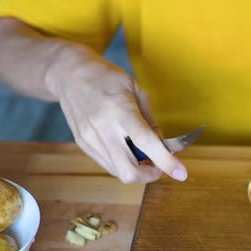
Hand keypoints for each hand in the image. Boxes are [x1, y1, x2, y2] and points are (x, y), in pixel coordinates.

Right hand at [44, 49, 187, 183]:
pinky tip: (126, 149)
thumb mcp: (135, 90)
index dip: (166, 161)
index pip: (146, 142)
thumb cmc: (107, 78)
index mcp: (120, 110)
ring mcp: (90, 139)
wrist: (69, 74)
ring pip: (118, 172)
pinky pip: (107, 164)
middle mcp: (103, 128)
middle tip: (158, 166)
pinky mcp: (83, 144)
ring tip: (143, 154)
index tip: (181, 174)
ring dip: (136, 170)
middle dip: (149, 175)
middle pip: (128, 171)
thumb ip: (150, 121)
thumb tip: (163, 146)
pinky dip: (122, 163)